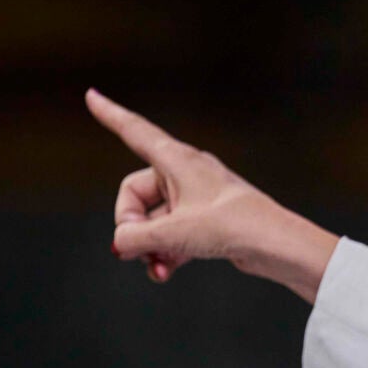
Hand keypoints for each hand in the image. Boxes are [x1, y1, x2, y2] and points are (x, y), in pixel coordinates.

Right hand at [86, 89, 337, 301]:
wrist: (276, 244)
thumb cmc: (231, 226)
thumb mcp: (172, 232)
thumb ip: (134, 237)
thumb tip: (122, 243)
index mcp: (177, 159)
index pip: (134, 131)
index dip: (111, 115)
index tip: (91, 95)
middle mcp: (186, 172)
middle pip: (136, 195)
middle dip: (132, 227)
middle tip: (136, 252)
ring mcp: (197, 197)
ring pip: (155, 220)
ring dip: (150, 246)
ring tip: (157, 270)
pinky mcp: (208, 220)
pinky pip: (173, 232)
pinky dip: (166, 251)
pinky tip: (166, 272)